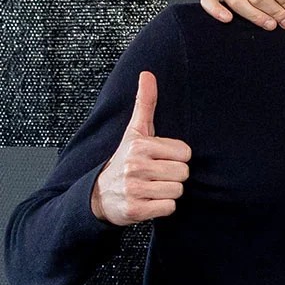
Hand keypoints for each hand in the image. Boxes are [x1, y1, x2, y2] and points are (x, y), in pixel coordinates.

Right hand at [91, 71, 191, 224]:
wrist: (98, 195)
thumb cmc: (125, 159)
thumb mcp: (135, 131)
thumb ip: (145, 103)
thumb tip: (147, 73)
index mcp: (140, 145)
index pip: (186, 153)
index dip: (176, 157)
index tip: (158, 159)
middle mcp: (135, 166)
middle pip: (184, 173)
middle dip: (173, 176)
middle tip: (154, 175)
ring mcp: (134, 189)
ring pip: (177, 191)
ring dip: (167, 192)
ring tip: (150, 187)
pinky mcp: (135, 210)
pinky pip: (169, 208)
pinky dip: (161, 208)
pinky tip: (148, 201)